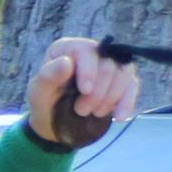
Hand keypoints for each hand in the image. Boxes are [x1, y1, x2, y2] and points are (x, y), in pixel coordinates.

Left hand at [24, 36, 140, 150]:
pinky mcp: (122, 81)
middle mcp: (92, 52)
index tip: (84, 90)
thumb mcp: (38, 92)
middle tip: (80, 110)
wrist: (55, 122)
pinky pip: (133, 86)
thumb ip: (48, 76)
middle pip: (108, 65)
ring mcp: (110, 66)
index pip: (86, 51)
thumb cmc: (44, 102)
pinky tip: (119, 116)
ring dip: (110, 98)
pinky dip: (127, 102)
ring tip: (94, 113)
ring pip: (124, 74)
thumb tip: (66, 61)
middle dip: (97, 92)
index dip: (88, 70)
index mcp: (68, 48)